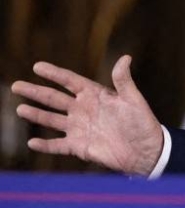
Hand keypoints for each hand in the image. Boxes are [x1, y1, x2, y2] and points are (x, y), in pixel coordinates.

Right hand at [11, 55, 163, 175]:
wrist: (145, 150)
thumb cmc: (142, 122)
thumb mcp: (133, 99)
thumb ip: (124, 80)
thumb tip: (125, 57)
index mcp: (95, 95)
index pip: (70, 81)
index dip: (54, 74)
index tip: (37, 66)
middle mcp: (83, 110)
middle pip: (54, 99)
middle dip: (36, 92)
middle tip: (16, 85)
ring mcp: (79, 128)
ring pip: (52, 120)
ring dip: (36, 115)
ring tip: (20, 109)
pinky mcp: (79, 146)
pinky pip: (57, 145)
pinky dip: (45, 145)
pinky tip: (32, 142)